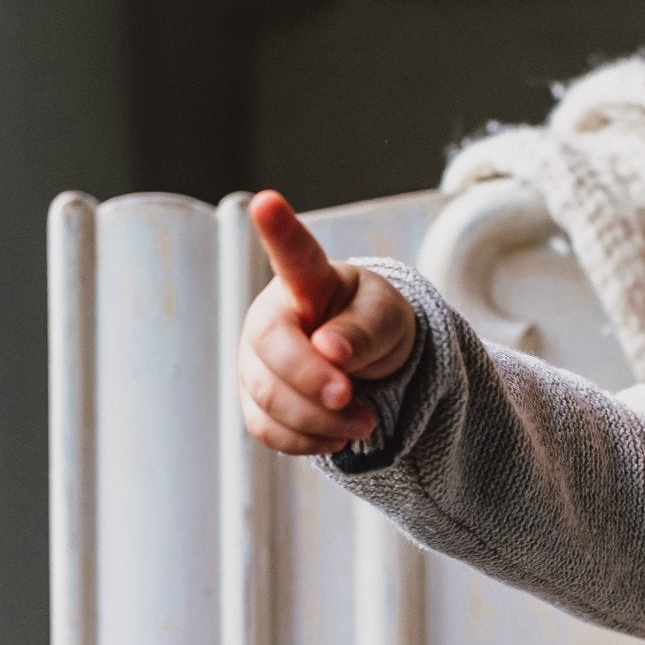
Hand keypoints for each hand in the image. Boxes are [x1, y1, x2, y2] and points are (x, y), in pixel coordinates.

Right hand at [238, 191, 416, 456]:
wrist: (365, 364)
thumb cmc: (373, 324)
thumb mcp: (387, 319)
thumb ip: (364, 329)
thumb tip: (329, 350)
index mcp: (307, 281)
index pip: (293, 253)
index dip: (279, 229)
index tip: (267, 201)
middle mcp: (271, 316)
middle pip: (270, 348)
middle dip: (310, 381)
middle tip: (351, 399)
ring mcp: (256, 361)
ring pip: (267, 397)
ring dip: (319, 420)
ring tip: (364, 421)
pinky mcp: (256, 401)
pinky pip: (268, 430)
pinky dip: (306, 442)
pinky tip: (336, 436)